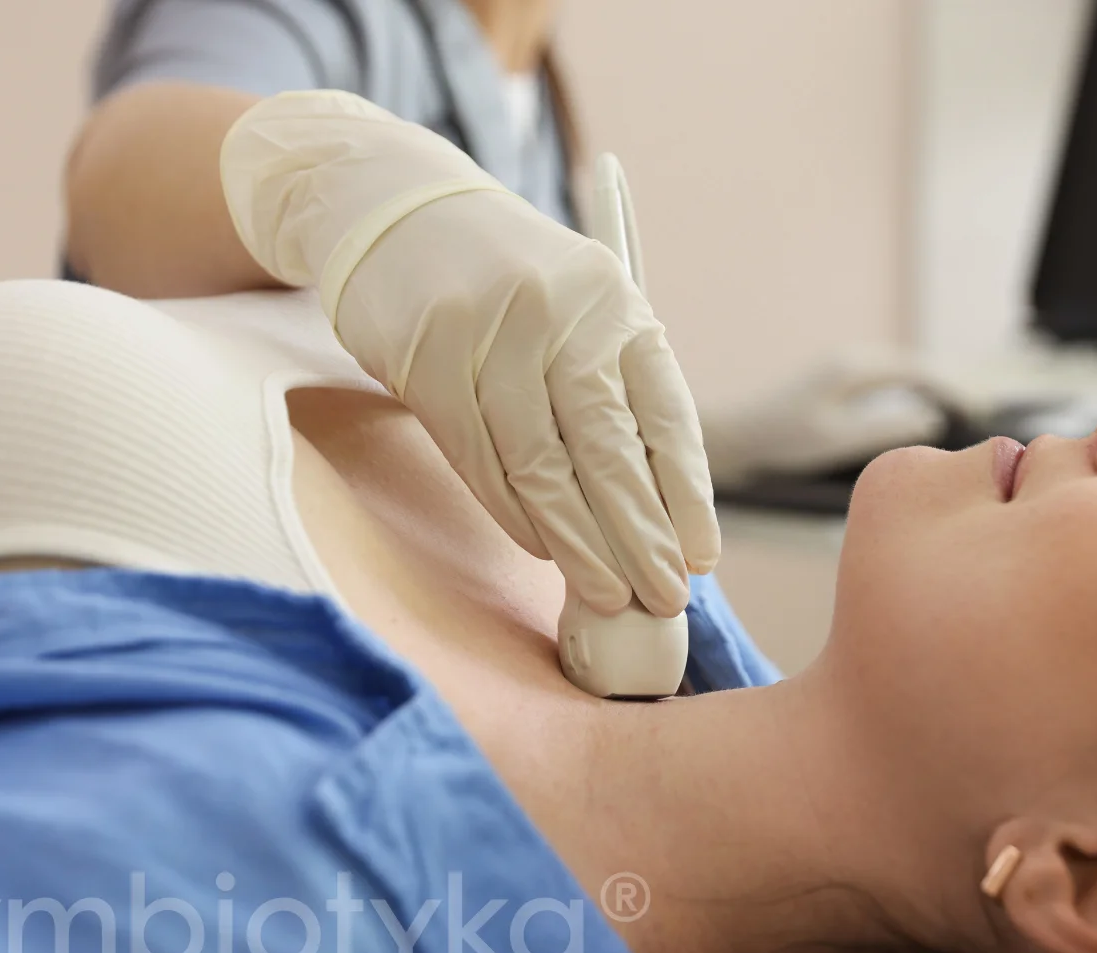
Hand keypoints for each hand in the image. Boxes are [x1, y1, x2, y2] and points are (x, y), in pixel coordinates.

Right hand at [221, 91, 716, 617]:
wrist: (396, 211)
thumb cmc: (508, 282)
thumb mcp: (579, 311)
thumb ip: (614, 393)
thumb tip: (655, 512)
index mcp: (617, 304)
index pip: (664, 415)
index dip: (686, 495)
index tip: (700, 557)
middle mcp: (562, 315)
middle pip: (609, 451)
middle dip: (640, 537)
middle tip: (661, 596)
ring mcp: (491, 336)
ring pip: (542, 468)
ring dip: (578, 544)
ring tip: (606, 594)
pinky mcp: (428, 360)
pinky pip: (480, 460)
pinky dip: (514, 514)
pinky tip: (540, 548)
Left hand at [702, 351, 959, 486]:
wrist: (734, 436)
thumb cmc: (780, 439)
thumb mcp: (837, 439)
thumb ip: (884, 428)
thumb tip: (930, 419)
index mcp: (855, 369)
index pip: (919, 372)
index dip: (953, 390)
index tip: (979, 411)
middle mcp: (851, 360)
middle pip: (914, 367)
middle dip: (947, 386)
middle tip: (979, 411)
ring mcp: (842, 368)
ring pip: (900, 372)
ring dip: (929, 388)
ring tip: (958, 411)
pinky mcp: (834, 382)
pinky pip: (885, 381)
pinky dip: (908, 392)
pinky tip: (916, 412)